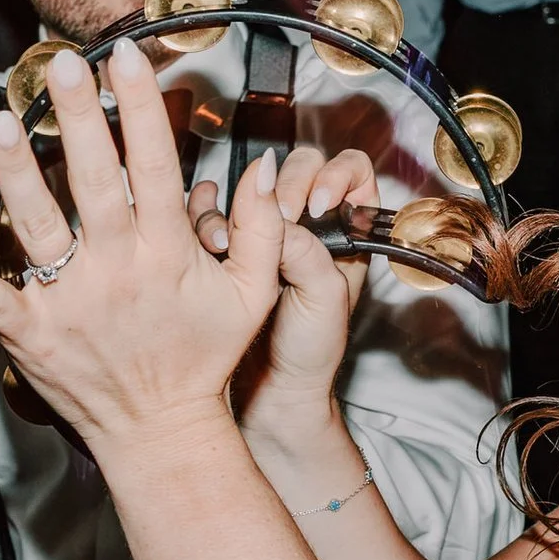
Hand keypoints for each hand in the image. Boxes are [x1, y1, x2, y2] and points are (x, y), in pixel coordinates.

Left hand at [0, 39, 283, 442]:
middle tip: (61, 65)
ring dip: (18, 175)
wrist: (163, 433)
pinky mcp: (34, 336)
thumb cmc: (205, 360)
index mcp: (167, 253)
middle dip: (80, 119)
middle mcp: (118, 270)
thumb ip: (263, 231)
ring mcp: (72, 302)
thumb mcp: (252, 295)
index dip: (141, 109)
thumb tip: (262, 170)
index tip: (126, 59)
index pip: (154, 166)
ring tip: (0, 122)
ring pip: (40, 227)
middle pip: (95, 182)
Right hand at [189, 144, 377, 421]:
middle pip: (298, 168)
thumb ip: (308, 250)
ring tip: (229, 240)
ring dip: (239, 205)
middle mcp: (310, 225)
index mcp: (347, 231)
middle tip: (274, 222)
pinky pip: (216, 211)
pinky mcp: (231, 246)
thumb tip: (277, 214)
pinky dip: (208, 216)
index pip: (350, 172)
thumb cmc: (310, 351)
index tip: (316, 206)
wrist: (271, 392)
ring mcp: (268, 233)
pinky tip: (208, 240)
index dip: (334, 177)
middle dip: (282, 189)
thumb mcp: (324, 297)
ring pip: (253, 187)